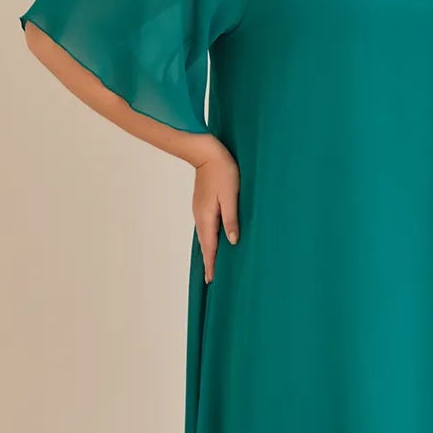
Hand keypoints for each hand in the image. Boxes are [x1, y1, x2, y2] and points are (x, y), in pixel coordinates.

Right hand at [193, 143, 240, 282]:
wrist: (206, 153)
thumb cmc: (222, 171)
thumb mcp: (231, 196)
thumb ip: (231, 219)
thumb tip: (232, 241)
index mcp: (208, 217)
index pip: (210, 246)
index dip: (211, 264)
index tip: (211, 280)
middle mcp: (200, 216)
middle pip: (205, 244)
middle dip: (208, 261)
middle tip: (211, 278)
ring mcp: (199, 210)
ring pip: (204, 236)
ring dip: (208, 250)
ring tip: (212, 264)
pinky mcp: (201, 204)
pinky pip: (204, 227)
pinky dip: (208, 239)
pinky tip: (212, 240)